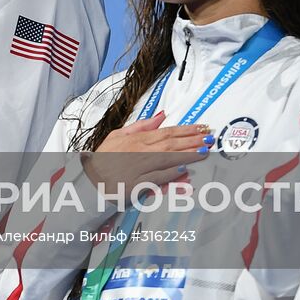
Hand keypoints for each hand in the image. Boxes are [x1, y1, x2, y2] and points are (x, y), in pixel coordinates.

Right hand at [82, 111, 213, 191]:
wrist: (89, 180)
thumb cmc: (103, 159)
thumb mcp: (118, 135)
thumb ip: (141, 125)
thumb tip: (161, 115)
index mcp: (137, 139)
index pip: (167, 132)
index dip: (187, 130)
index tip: (202, 128)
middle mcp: (140, 152)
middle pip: (171, 143)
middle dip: (193, 140)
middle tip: (210, 138)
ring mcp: (138, 168)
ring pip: (167, 159)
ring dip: (187, 155)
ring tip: (204, 152)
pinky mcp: (136, 184)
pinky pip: (156, 178)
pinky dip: (169, 173)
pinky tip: (182, 169)